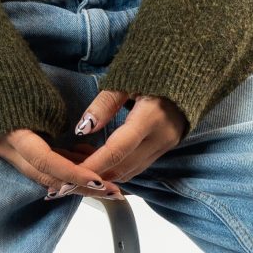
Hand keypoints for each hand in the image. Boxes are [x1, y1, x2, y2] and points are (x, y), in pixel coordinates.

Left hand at [0, 88, 187, 198]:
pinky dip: (114, 170)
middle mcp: (160, 138)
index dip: (90, 167)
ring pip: (129, 173)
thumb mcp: (126, 79)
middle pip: (121, 169)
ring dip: (101, 177)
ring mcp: (165, 146)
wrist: (190, 72)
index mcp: (150, 118)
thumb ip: (104, 104)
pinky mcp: (164, 149)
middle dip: (91, 179)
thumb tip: (82, 129)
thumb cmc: (153, 70)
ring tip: (73, 172)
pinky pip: (136, 167)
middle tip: (62, 182)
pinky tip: (94, 163)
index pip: (116, 151)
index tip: (66, 177)